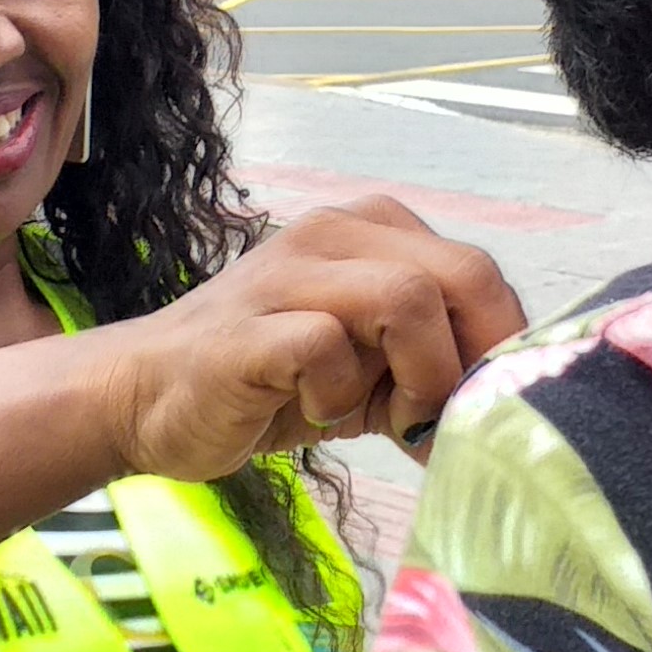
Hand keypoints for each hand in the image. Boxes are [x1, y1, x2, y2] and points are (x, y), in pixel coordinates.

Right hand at [94, 197, 525, 481]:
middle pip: (463, 274)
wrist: (146, 396)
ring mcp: (290, 275)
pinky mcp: (251, 326)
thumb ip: (429, 369)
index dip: (501, 348)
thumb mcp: (368, 371)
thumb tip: (505, 413)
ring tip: (389, 418)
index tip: (485, 408)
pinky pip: (329, 347)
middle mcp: (336, 235)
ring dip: (419, 375)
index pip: (480, 274)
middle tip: (449, 418)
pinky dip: (340, 394)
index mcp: (374, 233)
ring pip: (408, 299)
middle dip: (475, 360)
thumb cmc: (268, 383)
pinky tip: (316, 414)